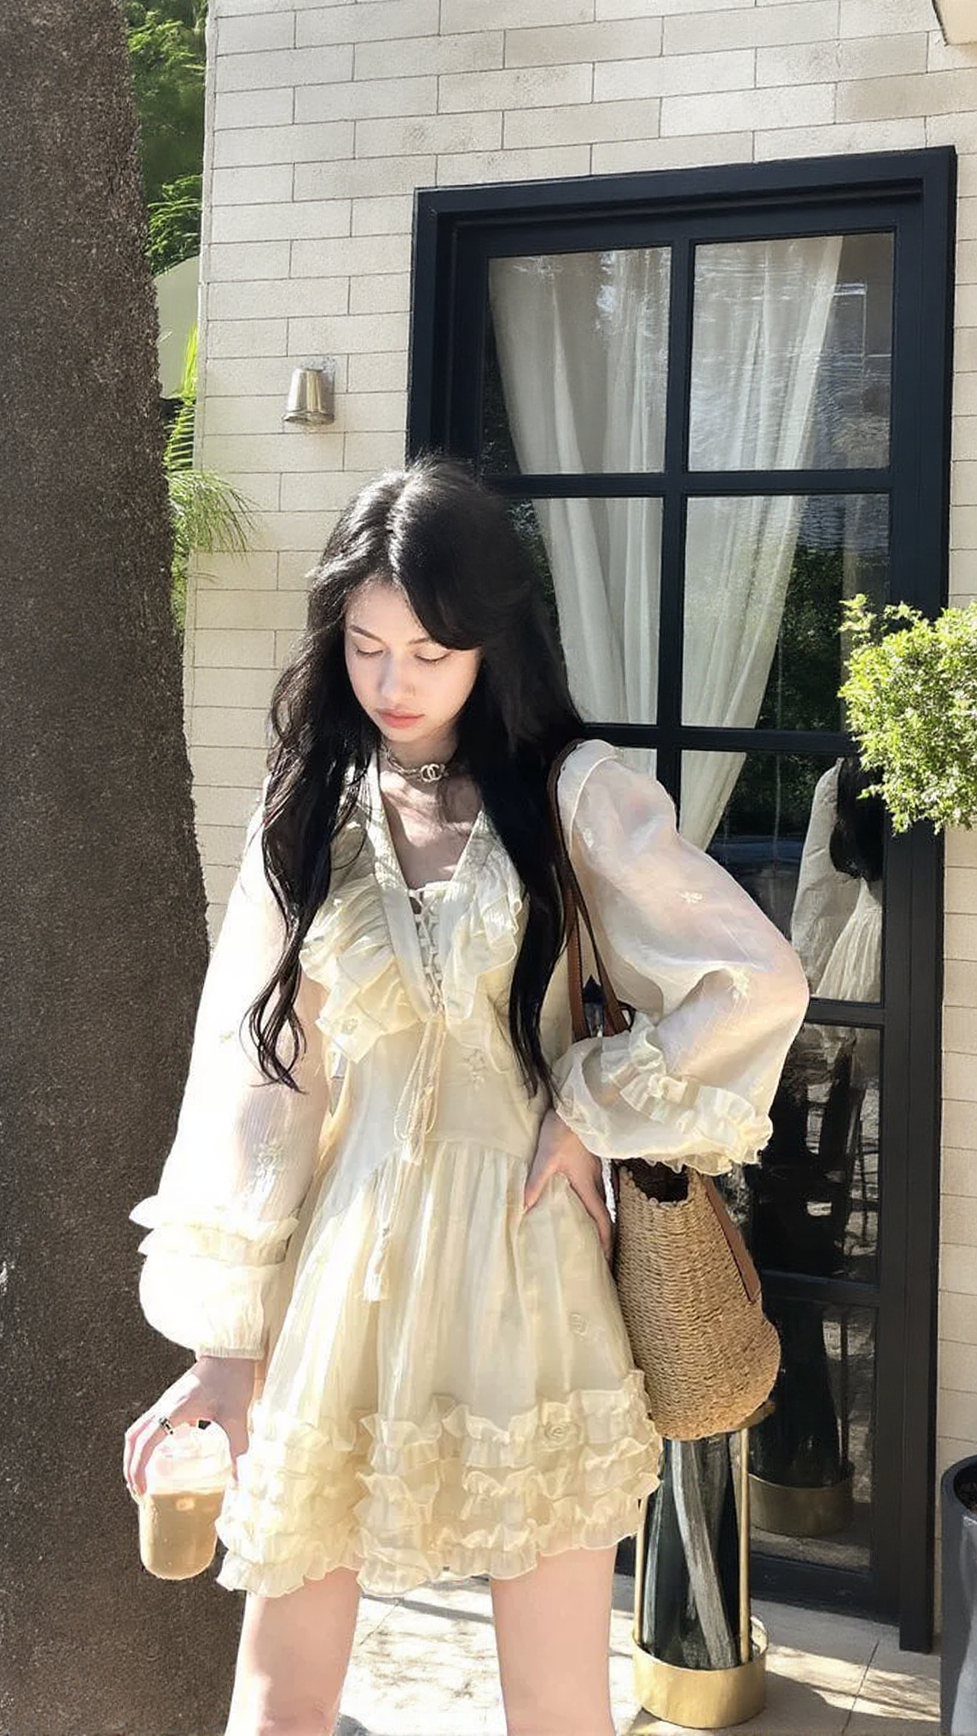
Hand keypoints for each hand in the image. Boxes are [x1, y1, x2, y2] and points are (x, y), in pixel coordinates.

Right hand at [123, 1355, 256, 1499]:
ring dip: (136, 1452)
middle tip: (137, 1489)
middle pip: (133, 1437)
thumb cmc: (231, 1377)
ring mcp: (168, 1400)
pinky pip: (152, 1422)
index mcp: (174, 1409)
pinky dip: (149, 1440)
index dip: (138, 1468)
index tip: (141, 1490)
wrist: (231, 1348)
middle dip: (130, 1464)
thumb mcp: (235, 1416)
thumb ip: (237, 1448)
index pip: (145, 1442)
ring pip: (140, 1428)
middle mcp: (165, 1404)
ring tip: (144, 1475)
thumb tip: (239, 1481)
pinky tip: (166, 1454)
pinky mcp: (175, 1398)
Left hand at [524, 1107, 613, 1262]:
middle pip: (603, 1211)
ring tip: (589, 1229)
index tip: (606, 1256)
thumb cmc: (560, 1131)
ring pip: (600, 1198)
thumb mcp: (545, 1158)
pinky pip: (595, 1186)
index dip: (605, 1239)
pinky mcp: (591, 1160)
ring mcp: (595, 1169)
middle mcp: (595, 1179)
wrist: (575, 1107)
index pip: (601, 1217)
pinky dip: (592, 1200)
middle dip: (603, 1232)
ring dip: (598, 1216)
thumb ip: (536, 1182)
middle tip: (599, 1249)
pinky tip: (581, 1199)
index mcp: (586, 1183)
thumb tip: (525, 1207)